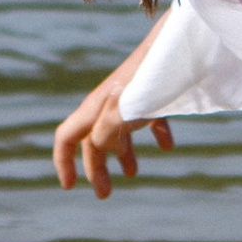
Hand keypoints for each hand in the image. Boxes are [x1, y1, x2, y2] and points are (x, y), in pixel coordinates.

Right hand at [51, 47, 170, 199]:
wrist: (177, 47)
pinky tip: (168, 146)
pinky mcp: (153, 93)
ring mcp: (130, 97)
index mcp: (95, 109)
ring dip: (122, 153)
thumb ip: (104, 135)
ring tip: (133, 174)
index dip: (64, 162)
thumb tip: (97, 150)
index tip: (70, 187)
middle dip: (96, 167)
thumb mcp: (119, 114)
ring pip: (119, 130)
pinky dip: (154, 134)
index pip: (66, 138)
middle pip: (94, 140)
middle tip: (105, 194)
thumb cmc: (147, 81)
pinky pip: (148, 117)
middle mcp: (107, 102)